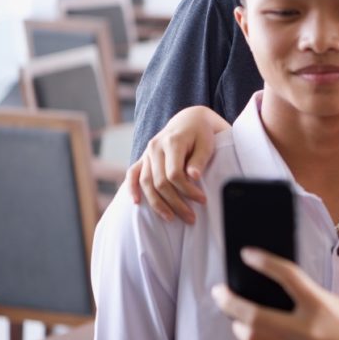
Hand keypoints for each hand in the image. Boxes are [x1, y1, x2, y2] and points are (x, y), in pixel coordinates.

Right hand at [128, 106, 222, 222]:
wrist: (189, 120)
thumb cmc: (202, 134)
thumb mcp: (206, 144)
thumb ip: (199, 160)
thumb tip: (194, 177)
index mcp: (171, 142)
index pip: (175, 174)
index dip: (188, 190)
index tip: (202, 201)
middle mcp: (155, 147)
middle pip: (160, 182)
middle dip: (176, 203)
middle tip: (191, 218)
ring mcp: (147, 153)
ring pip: (146, 182)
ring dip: (157, 203)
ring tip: (171, 218)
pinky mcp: (143, 157)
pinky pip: (133, 174)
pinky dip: (132, 188)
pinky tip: (135, 203)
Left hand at [211, 249, 338, 339]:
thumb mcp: (327, 300)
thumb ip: (300, 296)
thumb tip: (264, 289)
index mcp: (319, 305)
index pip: (287, 276)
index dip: (264, 261)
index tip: (247, 254)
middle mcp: (307, 330)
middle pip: (255, 317)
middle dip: (230, 303)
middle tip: (219, 292)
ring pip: (254, 339)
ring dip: (240, 325)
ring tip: (236, 317)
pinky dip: (263, 339)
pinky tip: (263, 332)